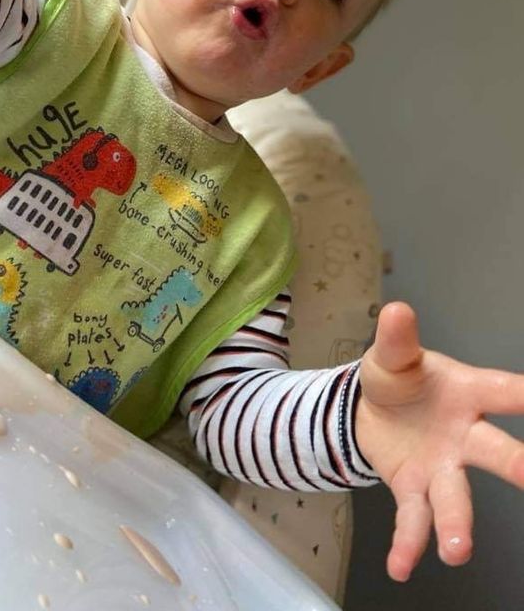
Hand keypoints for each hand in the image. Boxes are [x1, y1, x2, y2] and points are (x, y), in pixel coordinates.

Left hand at [356, 301, 523, 581]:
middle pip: (498, 454)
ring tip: (456, 551)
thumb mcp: (391, 355)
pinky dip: (408, 543)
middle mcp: (464, 435)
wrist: (369, 409)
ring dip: (457, 524)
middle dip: (521, 469)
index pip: (507, 392)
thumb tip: (396, 310)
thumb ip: (396, 338)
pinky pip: (413, 519)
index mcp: (467, 392)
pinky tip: (400, 566)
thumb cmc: (397, 378)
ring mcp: (441, 466)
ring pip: (456, 497)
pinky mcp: (413, 488)